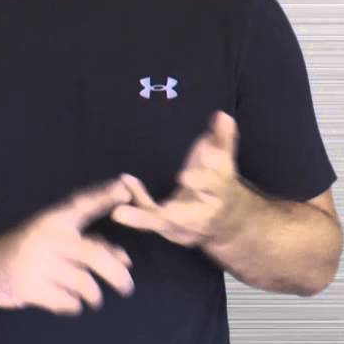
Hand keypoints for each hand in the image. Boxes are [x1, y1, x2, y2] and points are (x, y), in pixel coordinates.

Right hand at [0, 176, 135, 316]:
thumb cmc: (30, 251)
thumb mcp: (57, 240)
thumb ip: (92, 245)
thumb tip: (126, 260)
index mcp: (54, 219)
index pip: (84, 203)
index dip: (105, 195)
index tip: (126, 188)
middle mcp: (46, 236)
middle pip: (94, 255)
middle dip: (117, 275)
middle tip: (127, 288)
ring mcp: (36, 261)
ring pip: (84, 283)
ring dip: (93, 296)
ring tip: (93, 299)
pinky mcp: (28, 286)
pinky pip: (67, 302)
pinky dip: (73, 306)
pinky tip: (68, 303)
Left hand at [110, 110, 249, 247]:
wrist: (225, 220)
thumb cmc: (219, 181)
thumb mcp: (223, 159)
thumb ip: (222, 138)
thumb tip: (222, 116)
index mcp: (220, 193)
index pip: (214, 186)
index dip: (202, 181)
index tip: (185, 176)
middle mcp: (202, 214)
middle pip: (187, 214)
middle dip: (174, 213)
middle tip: (162, 209)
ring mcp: (183, 225)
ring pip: (162, 223)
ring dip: (140, 219)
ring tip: (119, 213)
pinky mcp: (166, 228)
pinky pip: (149, 218)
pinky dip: (135, 206)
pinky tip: (125, 184)